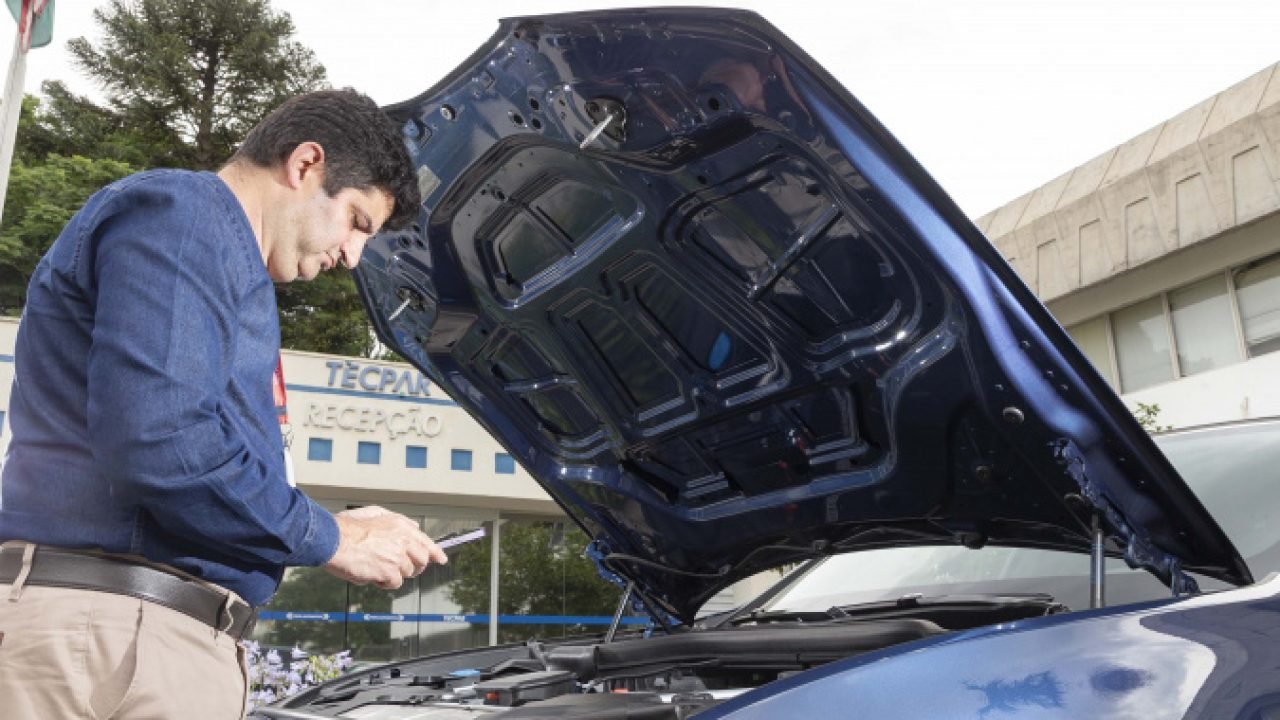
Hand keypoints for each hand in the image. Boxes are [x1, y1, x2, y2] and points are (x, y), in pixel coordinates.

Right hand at [322, 506, 446, 588]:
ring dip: (394, 573)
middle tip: (402, 569)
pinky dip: (384, 582)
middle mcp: (403, 541)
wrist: (334, 540)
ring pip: (407, 573)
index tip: (441, 559)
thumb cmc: (348, 527)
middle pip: (422, 560)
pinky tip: (372, 575)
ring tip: (376, 567)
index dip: (436, 552)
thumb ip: (397, 520)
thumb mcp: (375, 513)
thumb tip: (413, 526)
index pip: (426, 541)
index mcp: (401, 526)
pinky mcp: (389, 572)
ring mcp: (397, 558)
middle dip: (414, 566)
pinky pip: (394, 583)